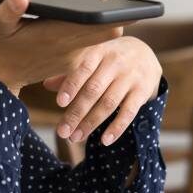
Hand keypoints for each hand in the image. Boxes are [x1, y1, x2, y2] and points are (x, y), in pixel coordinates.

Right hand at [0, 0, 126, 96]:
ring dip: (98, 23)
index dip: (110, 8)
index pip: (101, 24)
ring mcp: (72, 58)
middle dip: (109, 12)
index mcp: (57, 36)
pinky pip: (88, 46)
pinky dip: (88, 32)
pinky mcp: (69, 62)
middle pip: (108, 30)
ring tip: (92, 3)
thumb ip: (8, 11)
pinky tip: (78, 20)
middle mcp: (70, 49)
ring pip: (99, 38)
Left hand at [43, 0, 162, 146]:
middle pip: (94, 90)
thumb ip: (71, 72)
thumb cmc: (109, 59)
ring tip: (75, 138)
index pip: (83, 68)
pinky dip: (117, 127)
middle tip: (62, 132)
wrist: (146, 53)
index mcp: (99, 51)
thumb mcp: (93, 59)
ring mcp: (131, 77)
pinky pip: (129, 112)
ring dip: (91, 123)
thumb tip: (47, 85)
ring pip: (109, 103)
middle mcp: (115, 62)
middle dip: (76, 113)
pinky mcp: (143, 91)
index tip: (60, 103)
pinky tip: (105, 140)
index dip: (71, 85)